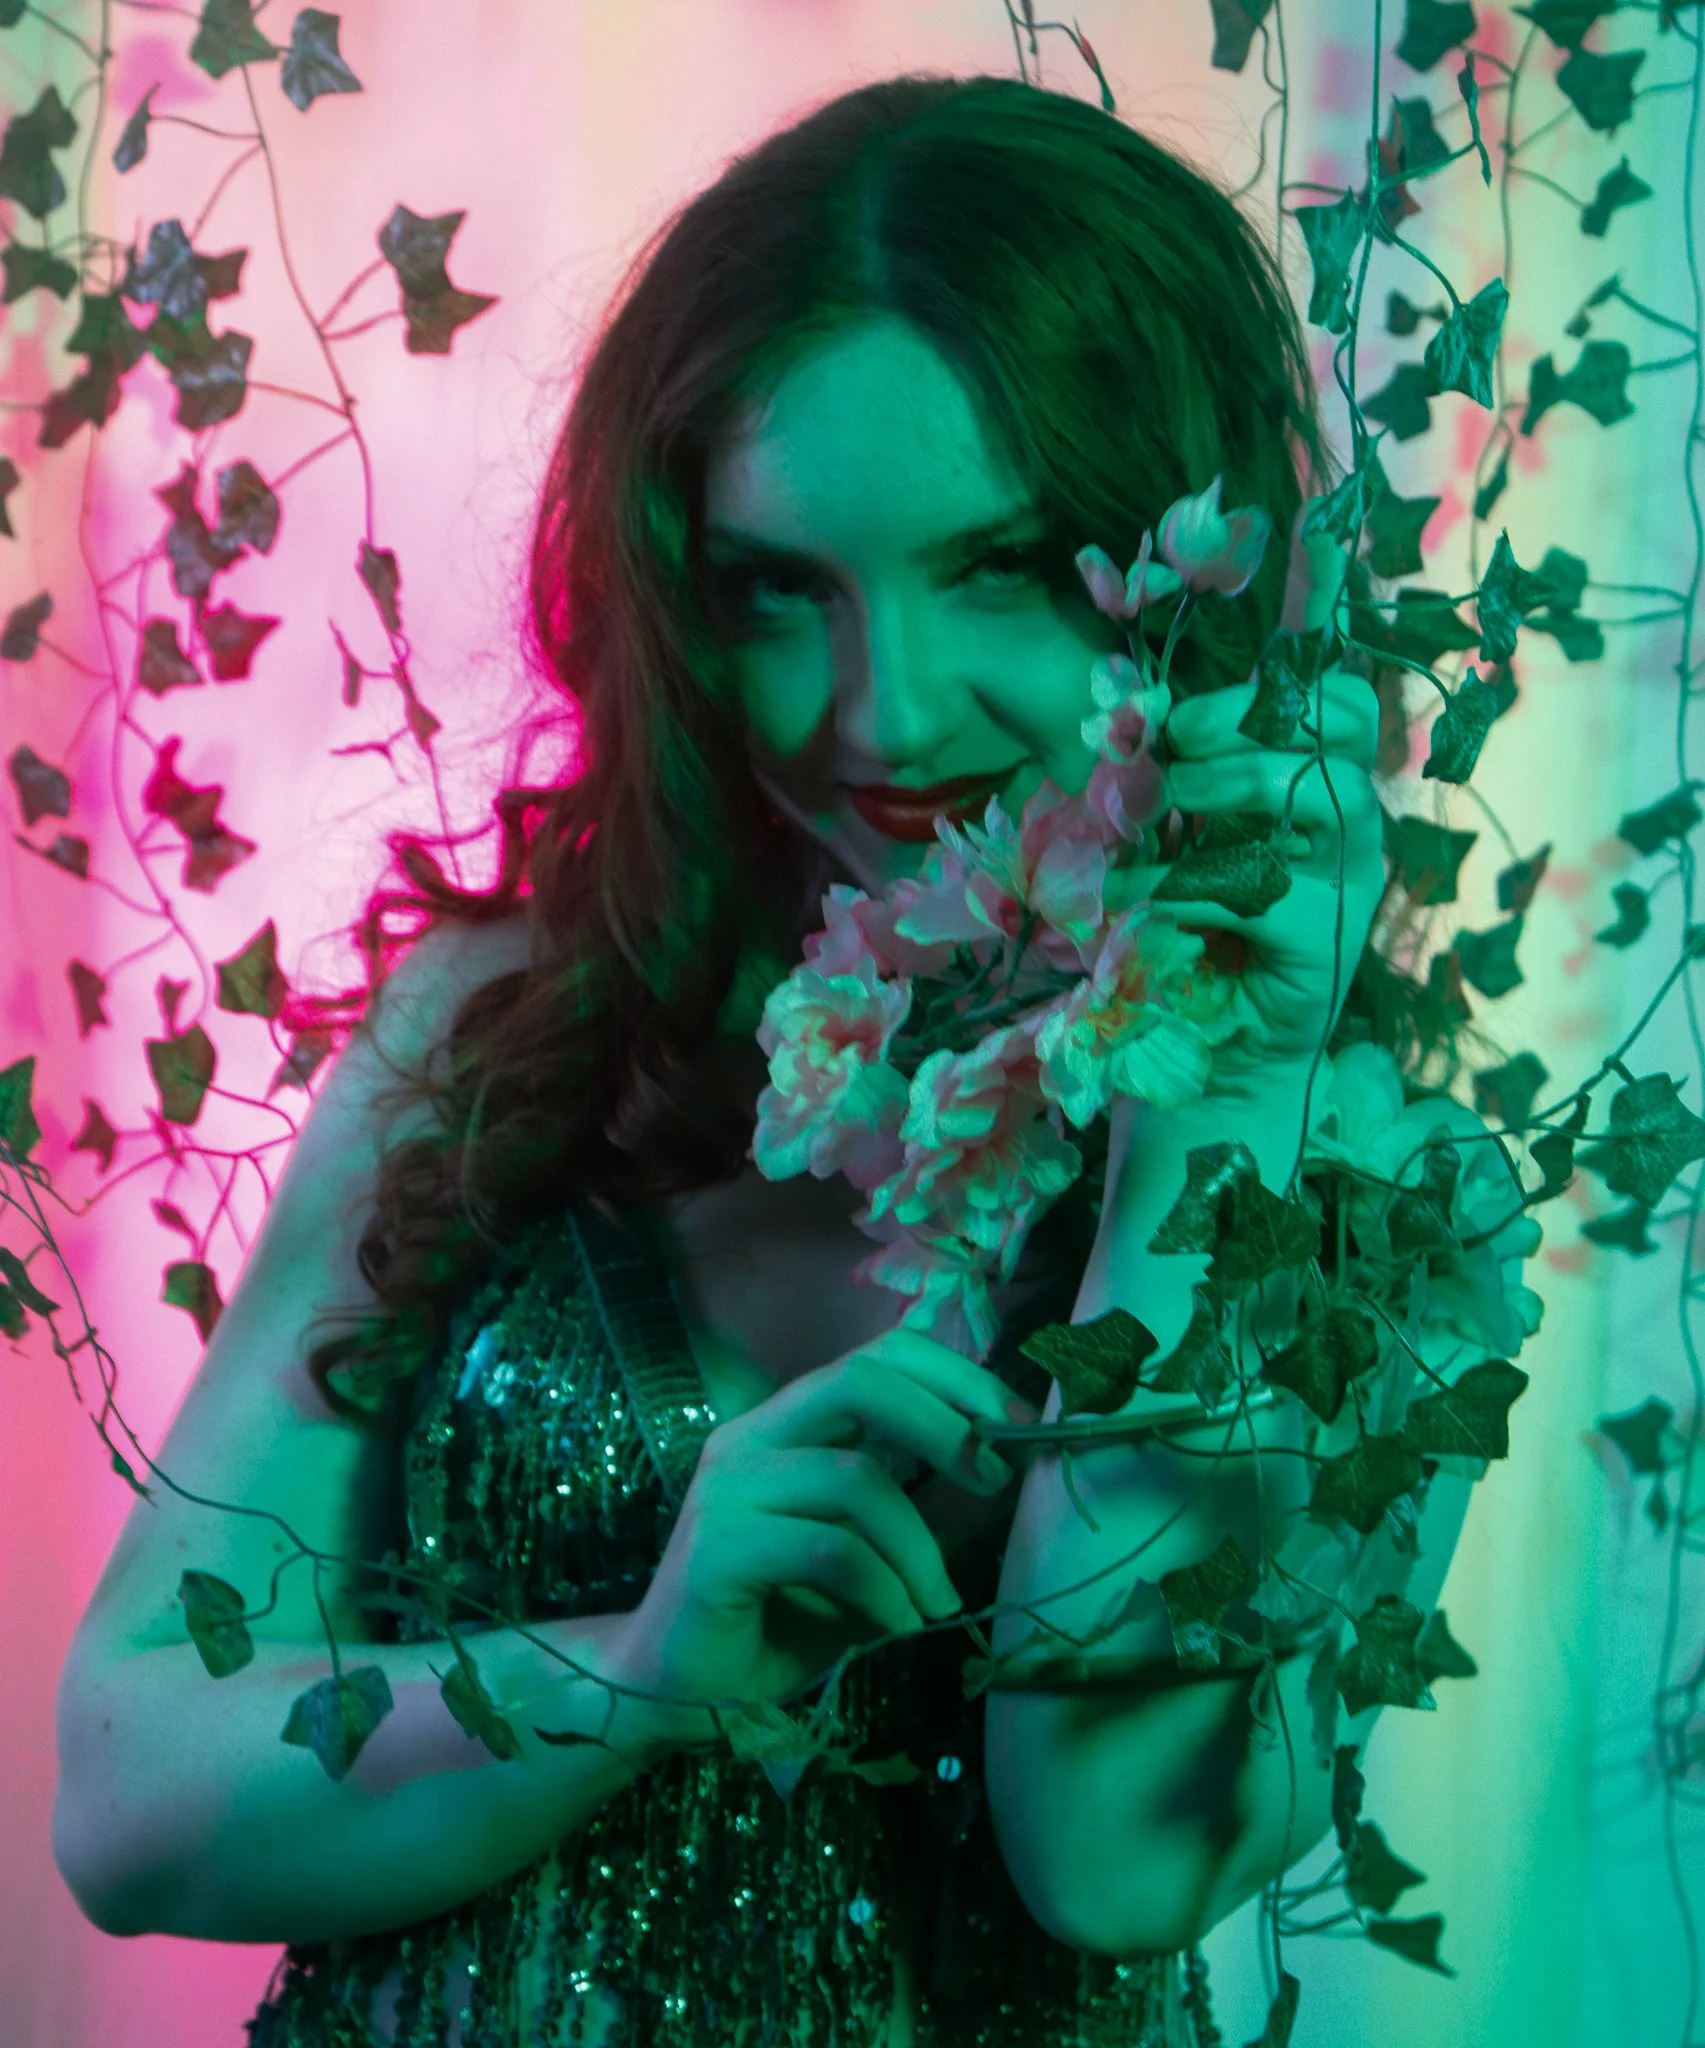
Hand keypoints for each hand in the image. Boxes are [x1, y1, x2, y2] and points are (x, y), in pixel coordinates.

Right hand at [615, 1328, 1036, 1730]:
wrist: (682, 1692)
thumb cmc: (783, 1618)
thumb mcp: (882, 1559)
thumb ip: (937, 1511)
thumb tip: (1017, 1467)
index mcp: (788, 1424)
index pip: (876, 1358)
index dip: (956, 1378)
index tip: (1019, 1425)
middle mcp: (751, 1437)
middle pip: (860, 1380)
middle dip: (945, 1422)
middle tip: (996, 1476)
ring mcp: (728, 1488)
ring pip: (854, 1477)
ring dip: (918, 1546)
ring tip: (937, 1602)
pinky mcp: (716, 1548)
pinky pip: (828, 1549)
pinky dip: (881, 1588)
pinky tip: (895, 1622)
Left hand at [1109, 665, 1384, 1100]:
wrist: (1222, 1054)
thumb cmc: (1204, 939)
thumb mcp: (1191, 845)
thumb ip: (1181, 789)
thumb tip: (1127, 729)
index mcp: (1325, 793)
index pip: (1346, 705)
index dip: (1285, 682)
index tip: (1186, 710)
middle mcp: (1353, 830)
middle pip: (1346, 731)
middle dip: (1248, 719)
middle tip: (1171, 740)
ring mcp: (1350, 884)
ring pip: (1324, 794)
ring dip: (1226, 784)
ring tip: (1145, 807)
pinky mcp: (1325, 940)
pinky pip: (1253, 890)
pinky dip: (1171, 885)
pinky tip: (1115, 895)